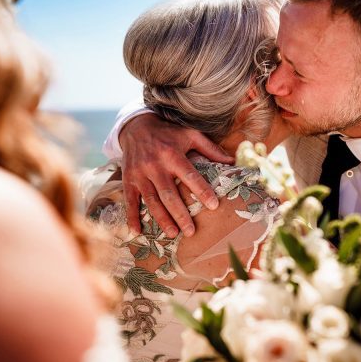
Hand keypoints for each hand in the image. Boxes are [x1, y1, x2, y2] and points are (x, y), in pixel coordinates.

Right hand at [118, 113, 233, 237]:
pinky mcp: (128, 180)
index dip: (202, 191)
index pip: (190, 175)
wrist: (136, 127)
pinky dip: (132, 217)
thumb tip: (232, 162)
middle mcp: (155, 165)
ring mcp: (140, 174)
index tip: (214, 206)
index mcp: (172, 154)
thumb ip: (210, 149)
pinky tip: (138, 231)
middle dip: (180, 214)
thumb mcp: (190, 134)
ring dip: (162, 219)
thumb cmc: (169, 133)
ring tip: (172, 234)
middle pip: (169, 194)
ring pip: (151, 200)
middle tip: (191, 231)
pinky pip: (130, 201)